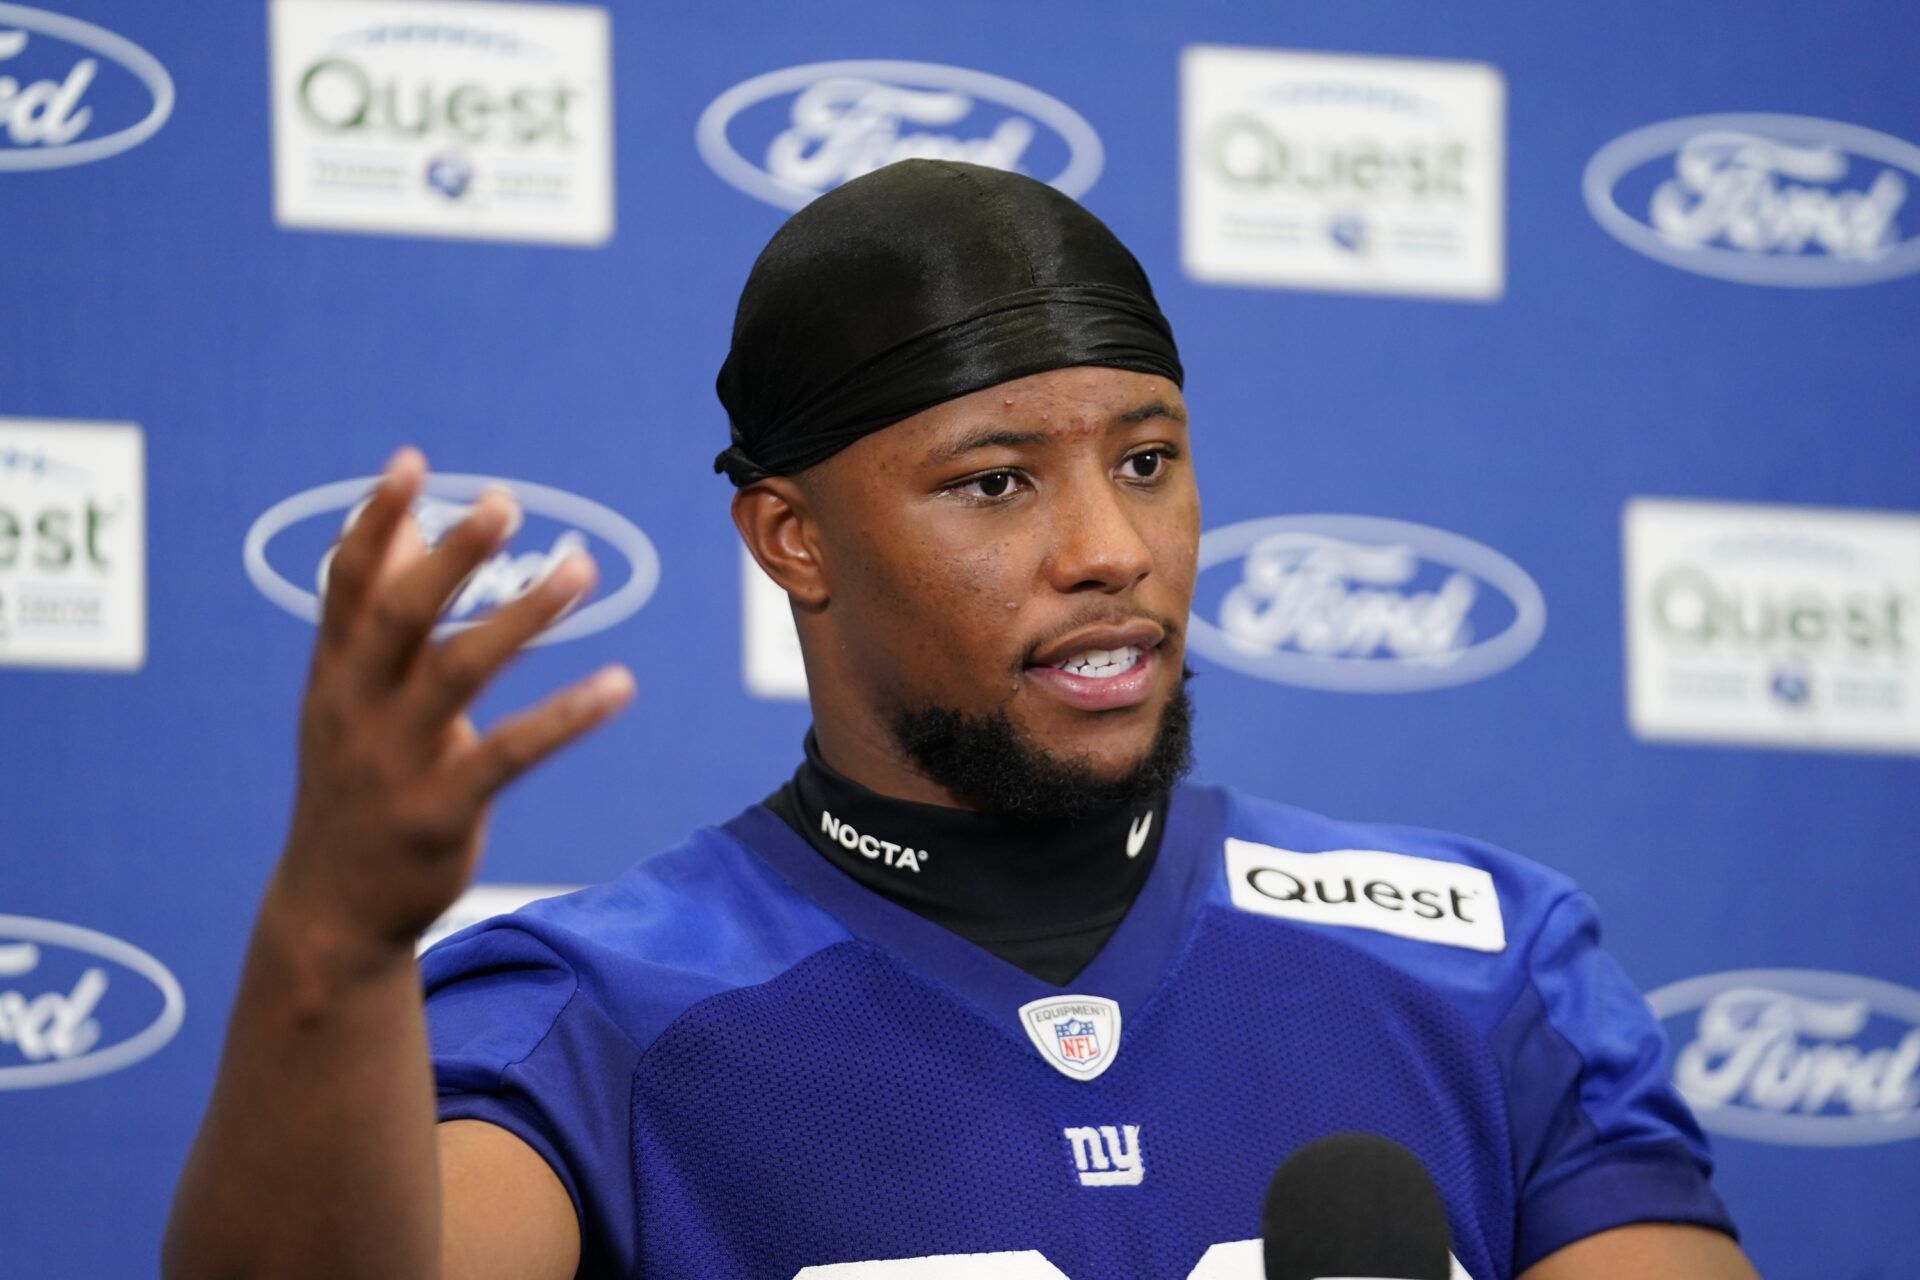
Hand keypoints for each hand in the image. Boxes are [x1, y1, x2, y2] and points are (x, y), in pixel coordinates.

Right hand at [275, 448, 634, 952]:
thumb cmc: (352, 781)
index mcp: (334, 674)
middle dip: (450, 556)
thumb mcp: (348, 697)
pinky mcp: (440, 810)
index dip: (375, 522)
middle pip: (401, 617)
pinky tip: (621, 684)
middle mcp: (357, 708)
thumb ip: (373, 615)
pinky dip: (567, 716)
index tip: (408, 461)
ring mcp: (396, 761)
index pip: (347, 585)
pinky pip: (511, 754)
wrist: (333, 909)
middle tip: (503, 501)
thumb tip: (406, 523)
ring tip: (581, 569)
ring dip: (523, 617)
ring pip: (459, 673)